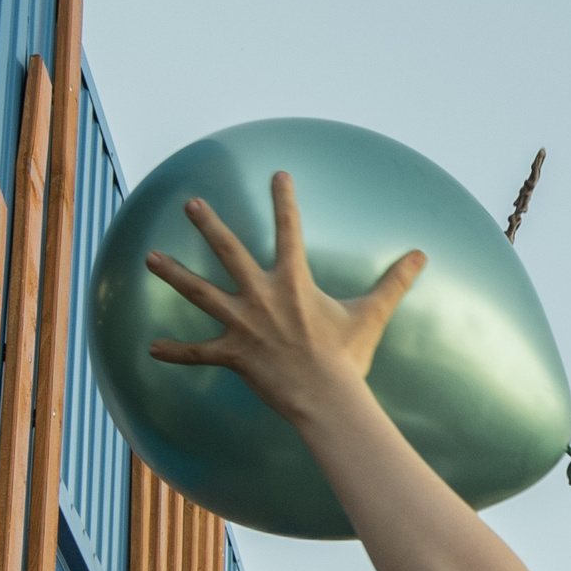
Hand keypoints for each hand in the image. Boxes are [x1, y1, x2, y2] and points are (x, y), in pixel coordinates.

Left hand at [145, 171, 424, 426]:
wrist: (326, 396)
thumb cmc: (348, 355)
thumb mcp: (371, 314)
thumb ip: (394, 282)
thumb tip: (421, 255)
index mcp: (294, 281)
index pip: (289, 230)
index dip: (284, 200)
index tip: (277, 174)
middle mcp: (262, 295)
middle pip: (229, 251)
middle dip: (209, 224)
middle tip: (191, 204)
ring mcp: (243, 323)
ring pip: (200, 292)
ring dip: (173, 274)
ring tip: (149, 258)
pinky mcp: (233, 354)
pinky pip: (198, 353)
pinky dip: (176, 352)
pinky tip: (152, 349)